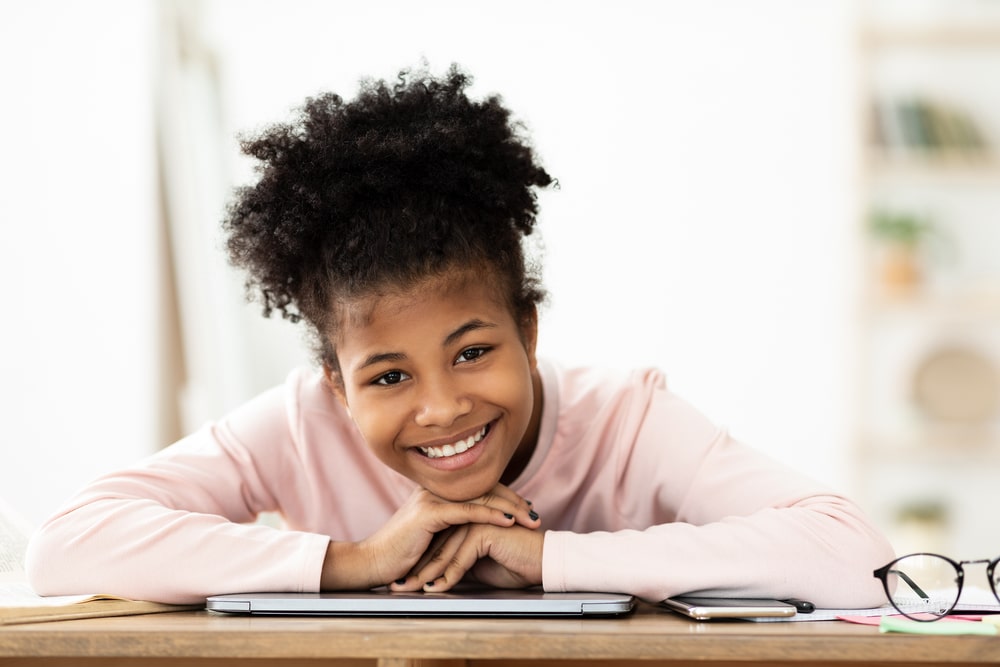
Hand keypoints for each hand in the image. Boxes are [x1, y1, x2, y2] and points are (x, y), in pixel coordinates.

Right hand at [320, 485, 536, 589]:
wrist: (373, 562)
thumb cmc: (401, 556)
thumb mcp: (431, 537)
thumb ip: (450, 528)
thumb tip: (476, 533)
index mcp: (436, 493)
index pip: (478, 487)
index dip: (504, 496)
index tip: (526, 508)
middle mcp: (435, 490)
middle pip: (483, 488)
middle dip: (514, 500)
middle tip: (536, 514)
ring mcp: (431, 499)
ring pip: (480, 496)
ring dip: (510, 507)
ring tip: (531, 518)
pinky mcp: (429, 513)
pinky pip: (468, 511)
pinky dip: (492, 515)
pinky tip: (510, 521)